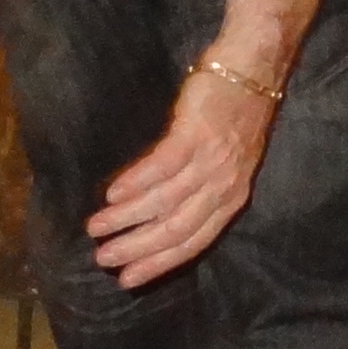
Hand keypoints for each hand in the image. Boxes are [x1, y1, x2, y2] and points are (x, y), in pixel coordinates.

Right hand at [87, 62, 280, 286]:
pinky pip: (162, 166)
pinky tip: (112, 194)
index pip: (193, 242)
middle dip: (136, 248)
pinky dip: (136, 182)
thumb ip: (201, 192)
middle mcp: (223, 186)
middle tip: (102, 259)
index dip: (159, 263)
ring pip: (165, 201)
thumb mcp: (227, 164)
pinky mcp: (195, 133)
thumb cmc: (234, 116)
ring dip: (126, 217)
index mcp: (231, 198)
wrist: (251, 69)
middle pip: (176, 228)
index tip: (127, 279)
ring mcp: (210, 160)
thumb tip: (157, 219)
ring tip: (96, 227)